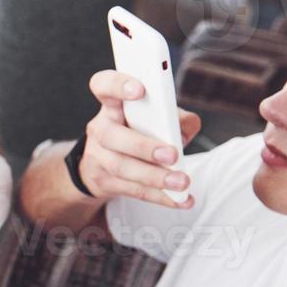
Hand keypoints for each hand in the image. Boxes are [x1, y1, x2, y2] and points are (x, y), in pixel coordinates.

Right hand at [80, 70, 202, 208]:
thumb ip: (173, 116)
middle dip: (144, 146)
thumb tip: (187, 127)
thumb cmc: (134, 132)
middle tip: (172, 155)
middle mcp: (100, 129)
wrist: (102, 165)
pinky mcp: (105, 182)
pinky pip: (133, 190)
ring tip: (181, 182)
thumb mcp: (151, 117)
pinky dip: (160, 196)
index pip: (104, 86)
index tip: (139, 90)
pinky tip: (180, 200)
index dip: (118, 86)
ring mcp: (99, 157)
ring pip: (123, 167)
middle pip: (114, 136)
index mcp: (112, 105)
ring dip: (155, 177)